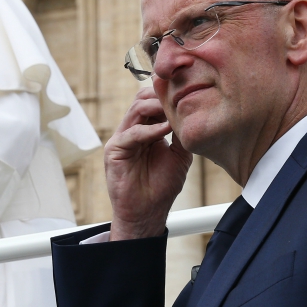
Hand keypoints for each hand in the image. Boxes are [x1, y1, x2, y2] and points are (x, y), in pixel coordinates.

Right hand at [105, 87, 192, 240]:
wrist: (147, 213)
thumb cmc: (161, 187)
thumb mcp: (179, 156)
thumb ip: (182, 135)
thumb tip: (191, 114)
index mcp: (147, 130)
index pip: (153, 102)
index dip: (167, 96)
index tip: (187, 94)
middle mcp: (133, 130)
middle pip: (142, 99)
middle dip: (161, 97)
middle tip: (180, 99)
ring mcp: (122, 138)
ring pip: (136, 110)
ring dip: (157, 108)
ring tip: (174, 113)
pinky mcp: (114, 150)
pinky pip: (131, 133)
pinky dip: (150, 130)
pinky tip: (165, 130)